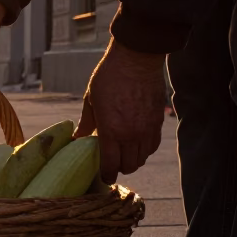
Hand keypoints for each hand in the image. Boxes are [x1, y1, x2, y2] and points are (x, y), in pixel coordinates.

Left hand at [76, 38, 167, 182]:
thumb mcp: (91, 99)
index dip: (107, 175)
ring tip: (123, 153)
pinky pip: (152, 146)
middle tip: (111, 163)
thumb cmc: (109, 76)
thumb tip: (79, 137)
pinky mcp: (158, 122)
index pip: (111, 165)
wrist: (137, 58)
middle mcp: (131, 134)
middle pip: (129, 166)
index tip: (103, 177)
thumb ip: (87, 122)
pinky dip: (144, 150)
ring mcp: (147, 129)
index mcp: (111, 130)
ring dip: (132, 160)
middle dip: (119, 167)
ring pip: (142, 158)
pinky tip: (136, 144)